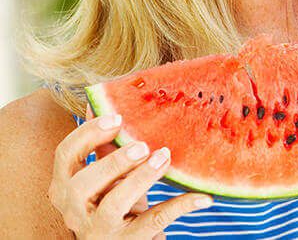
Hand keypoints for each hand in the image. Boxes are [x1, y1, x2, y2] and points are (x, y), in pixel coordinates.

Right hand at [48, 113, 212, 238]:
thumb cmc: (116, 203)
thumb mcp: (107, 176)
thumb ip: (104, 147)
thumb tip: (103, 102)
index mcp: (65, 186)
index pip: (64, 155)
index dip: (87, 134)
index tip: (116, 117)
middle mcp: (75, 211)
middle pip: (82, 183)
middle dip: (113, 161)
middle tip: (143, 145)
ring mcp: (100, 229)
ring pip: (114, 204)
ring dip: (141, 178)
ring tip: (165, 156)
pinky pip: (153, 222)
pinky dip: (179, 206)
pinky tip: (202, 195)